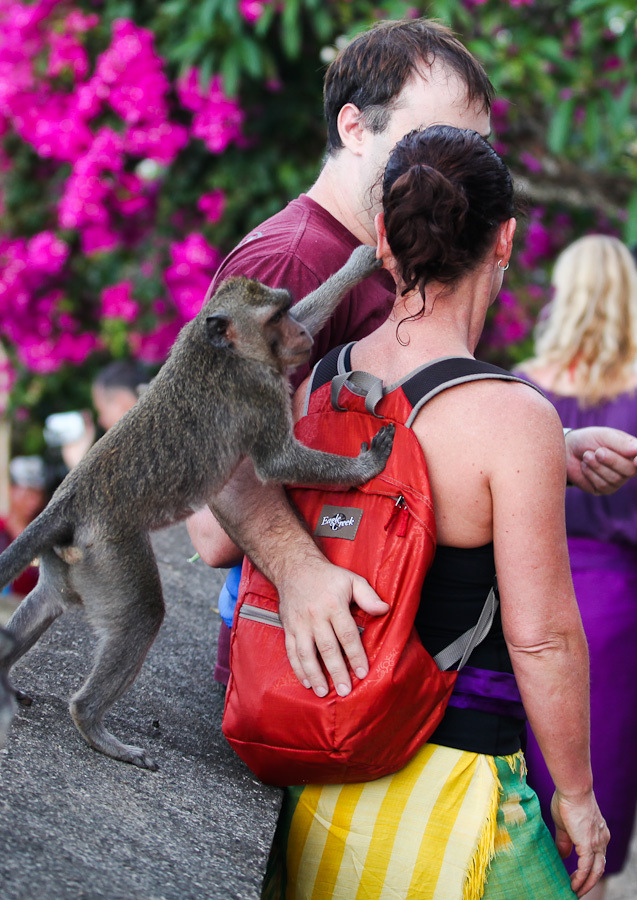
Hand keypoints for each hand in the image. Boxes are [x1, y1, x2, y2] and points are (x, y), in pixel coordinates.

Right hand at [276, 554, 388, 697]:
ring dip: (315, 674)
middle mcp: (315, 616)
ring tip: (323, 692)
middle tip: (345, 690)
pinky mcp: (288, 627)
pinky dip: (297, 668)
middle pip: (327, 648)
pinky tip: (306, 681)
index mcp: (333, 605)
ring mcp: (299, 623)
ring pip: (306, 653)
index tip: (362, 672)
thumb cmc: (327, 576)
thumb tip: (384, 609)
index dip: (355, 655)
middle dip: (336, 671)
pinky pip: (291, 651)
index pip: (347, 634)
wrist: (294, 567)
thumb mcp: (351, 580)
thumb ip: (368, 596)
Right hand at [550, 790, 609, 897]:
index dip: (589, 869)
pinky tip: (572, 885)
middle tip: (577, 890)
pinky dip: (580, 879)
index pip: (597, 857)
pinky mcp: (588, 845)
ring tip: (574, 892)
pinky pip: (586, 868)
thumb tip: (563, 855)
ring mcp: (596, 843)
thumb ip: (565, 840)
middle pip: (599, 868)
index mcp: (598, 833)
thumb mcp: (564, 824)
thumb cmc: (567, 800)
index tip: (577, 877)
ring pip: (595, 872)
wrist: (573, 789)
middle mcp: (601, 840)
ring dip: (585, 884)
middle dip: (589, 882)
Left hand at [565, 426, 636, 494]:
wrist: (567, 450)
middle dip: (612, 461)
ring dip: (597, 466)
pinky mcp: (603, 489)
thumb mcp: (604, 436)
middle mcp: (628, 467)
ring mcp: (617, 480)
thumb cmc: (588, 439)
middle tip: (597, 451)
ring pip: (615, 479)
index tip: (636, 460)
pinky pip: (602, 486)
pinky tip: (585, 466)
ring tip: (586, 455)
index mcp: (632, 452)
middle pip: (630, 470)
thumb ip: (620, 443)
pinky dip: (591, 474)